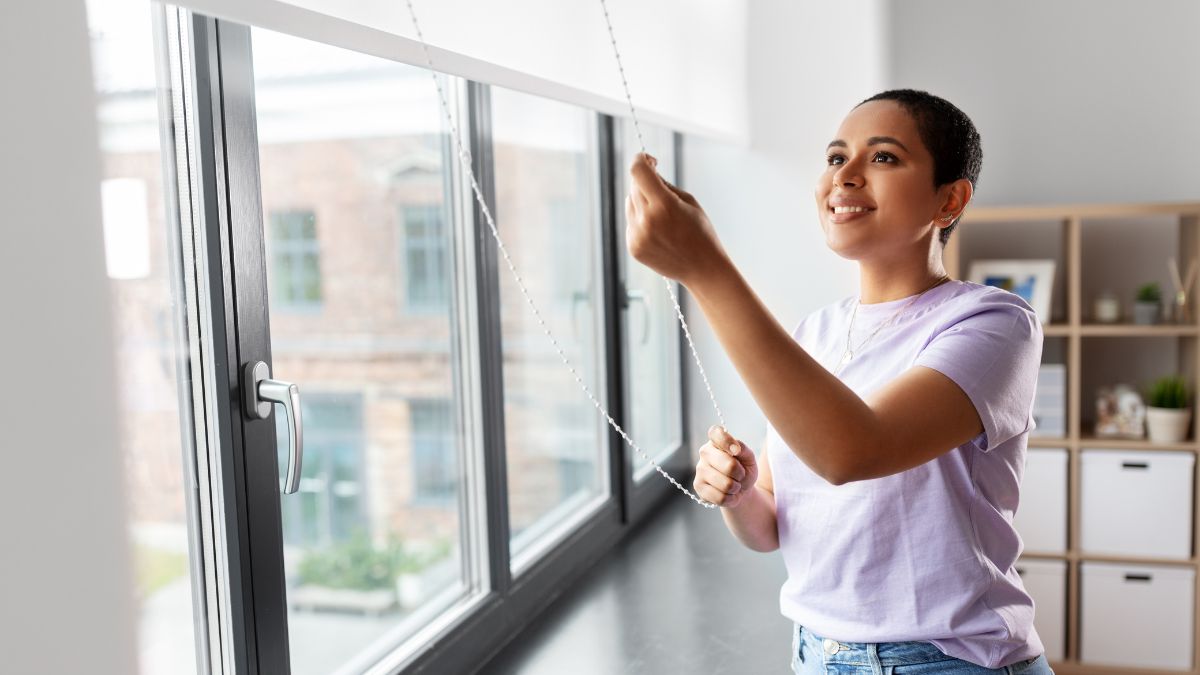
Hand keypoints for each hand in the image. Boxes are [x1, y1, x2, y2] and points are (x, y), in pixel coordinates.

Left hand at [625, 153, 727, 286]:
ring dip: (642, 201)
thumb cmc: (700, 232)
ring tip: (663, 216)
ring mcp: (637, 235)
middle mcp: (646, 220)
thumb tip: (645, 172)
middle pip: (633, 186)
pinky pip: (630, 222)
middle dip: (644, 181)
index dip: (641, 159)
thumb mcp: (688, 201)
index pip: (637, 171)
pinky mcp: (633, 247)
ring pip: (630, 203)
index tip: (649, 160)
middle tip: (660, 187)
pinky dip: (640, 220)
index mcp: (664, 205)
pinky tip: (659, 231)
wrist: (702, 268)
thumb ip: (664, 185)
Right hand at [694, 425, 758, 507]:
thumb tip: (735, 448)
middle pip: (729, 465)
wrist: (740, 490)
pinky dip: (730, 498)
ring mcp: (699, 469)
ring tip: (733, 485)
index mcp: (716, 441)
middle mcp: (705, 452)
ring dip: (735, 487)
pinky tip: (727, 494)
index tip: (737, 451)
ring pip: (726, 484)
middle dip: (740, 474)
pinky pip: (720, 497)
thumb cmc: (743, 470)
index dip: (727, 441)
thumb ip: (743, 449)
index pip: (716, 433)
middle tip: (740, 474)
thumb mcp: (749, 458)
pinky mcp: (698, 486)